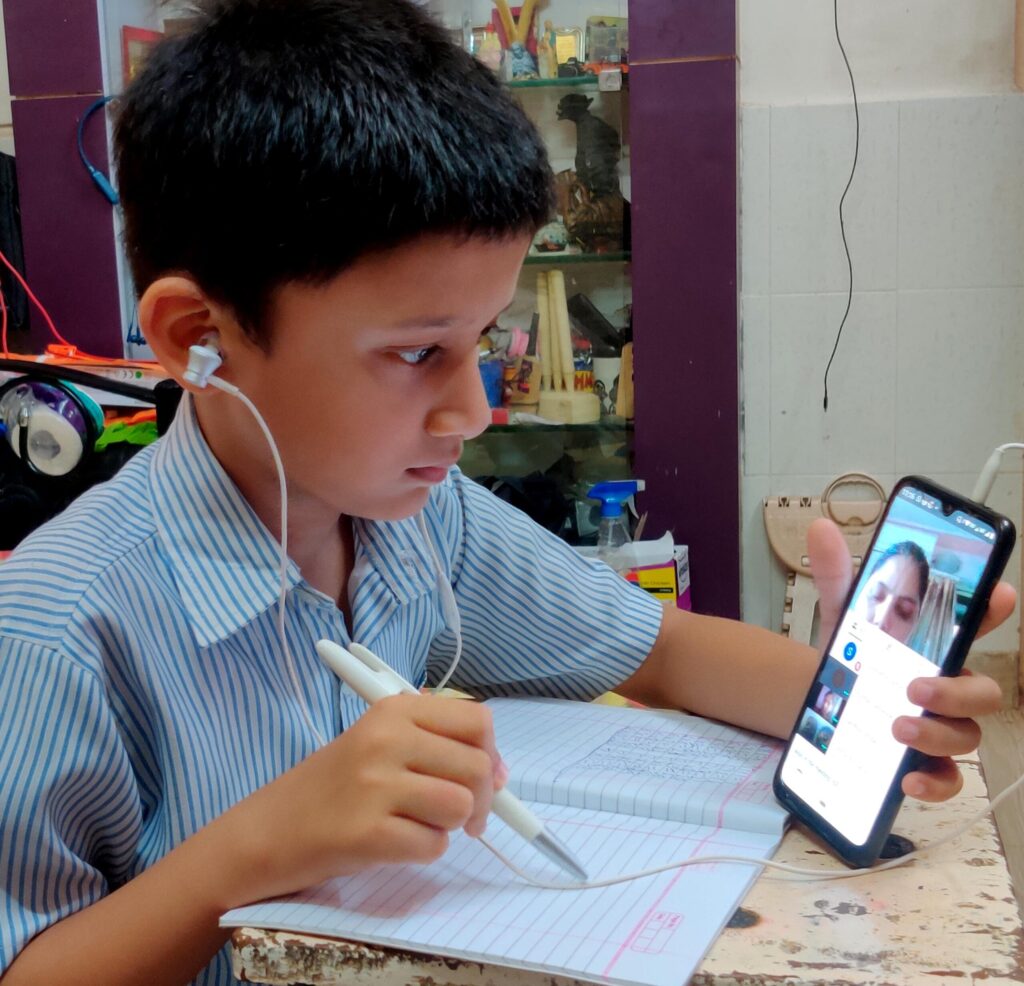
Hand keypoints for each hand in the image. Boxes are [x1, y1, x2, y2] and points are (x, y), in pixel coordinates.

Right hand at [223, 694, 506, 905]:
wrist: (266, 831)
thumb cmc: (330, 787)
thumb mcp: (378, 742)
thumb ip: (434, 742)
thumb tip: (498, 769)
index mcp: (393, 710)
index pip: (476, 720)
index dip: (491, 752)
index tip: (486, 776)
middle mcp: (386, 739)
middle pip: (477, 767)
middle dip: (482, 799)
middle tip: (463, 817)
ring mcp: (375, 785)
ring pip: (459, 807)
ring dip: (450, 826)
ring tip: (420, 825)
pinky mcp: (366, 833)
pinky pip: (432, 846)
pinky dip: (424, 851)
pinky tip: (395, 843)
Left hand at [807, 517, 1015, 802]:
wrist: (823, 702)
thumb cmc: (853, 654)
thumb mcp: (843, 615)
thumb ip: (837, 576)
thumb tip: (820, 528)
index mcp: (937, 645)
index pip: (976, 624)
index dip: (993, 609)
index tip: (999, 595)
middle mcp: (949, 685)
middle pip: (983, 691)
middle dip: (957, 690)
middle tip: (915, 688)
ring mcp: (942, 726)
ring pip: (967, 734)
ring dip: (937, 733)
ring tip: (896, 728)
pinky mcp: (925, 762)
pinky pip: (948, 779)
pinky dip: (934, 782)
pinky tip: (907, 778)